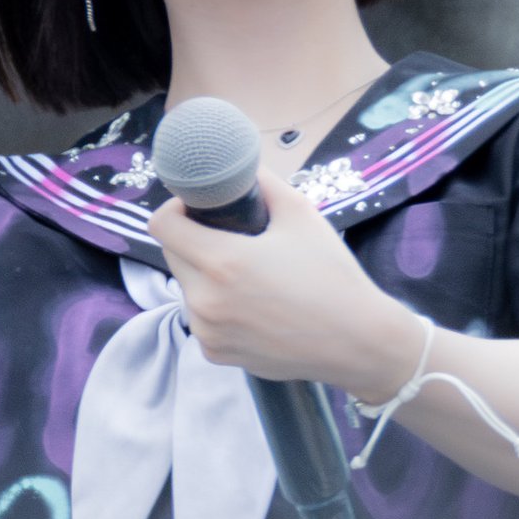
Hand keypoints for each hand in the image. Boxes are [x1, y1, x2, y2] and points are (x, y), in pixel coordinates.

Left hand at [146, 165, 421, 399]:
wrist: (356, 341)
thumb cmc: (331, 276)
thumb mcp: (301, 214)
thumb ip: (263, 183)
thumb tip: (239, 165)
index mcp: (222, 262)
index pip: (162, 225)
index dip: (176, 208)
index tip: (198, 208)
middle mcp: (205, 301)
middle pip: (172, 255)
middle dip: (191, 240)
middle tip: (227, 237)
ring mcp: (208, 331)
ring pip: (186, 288)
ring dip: (203, 275)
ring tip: (245, 275)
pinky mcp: (215, 353)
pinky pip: (201, 319)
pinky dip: (216, 307)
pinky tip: (251, 306)